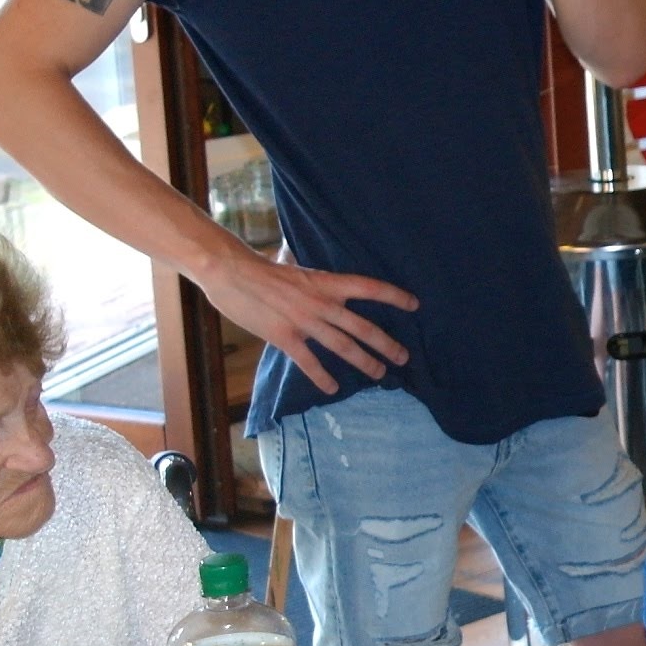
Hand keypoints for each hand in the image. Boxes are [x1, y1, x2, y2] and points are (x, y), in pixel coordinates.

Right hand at [202, 249, 417, 393]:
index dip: (394, 296)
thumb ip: (302, 269)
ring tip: (381, 374)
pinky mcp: (285, 338)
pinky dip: (322, 377)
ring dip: (365, 363)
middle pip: (363, 327)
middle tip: (404, 357)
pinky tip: (333, 388)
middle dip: (387, 344)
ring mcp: (305, 322)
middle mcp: (322, 303)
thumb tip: (293, 257)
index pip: (369, 288)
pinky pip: (309, 363)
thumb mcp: (291, 264)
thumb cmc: (258, 266)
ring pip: (344, 347)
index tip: (414, 304)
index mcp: (326, 282)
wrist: (231, 273)